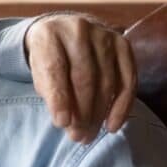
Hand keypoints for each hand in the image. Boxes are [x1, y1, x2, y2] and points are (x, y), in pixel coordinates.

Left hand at [24, 12, 136, 143]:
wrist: (65, 30)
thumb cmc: (49, 57)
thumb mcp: (38, 70)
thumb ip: (50, 91)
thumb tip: (67, 121)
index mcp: (49, 34)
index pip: (55, 69)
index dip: (59, 98)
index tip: (61, 123)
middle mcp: (78, 30)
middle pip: (84, 77)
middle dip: (81, 112)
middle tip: (77, 136)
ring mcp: (104, 35)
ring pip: (107, 81)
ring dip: (99, 114)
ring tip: (89, 135)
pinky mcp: (123, 44)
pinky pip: (128, 80)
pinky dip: (122, 106)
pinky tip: (112, 125)